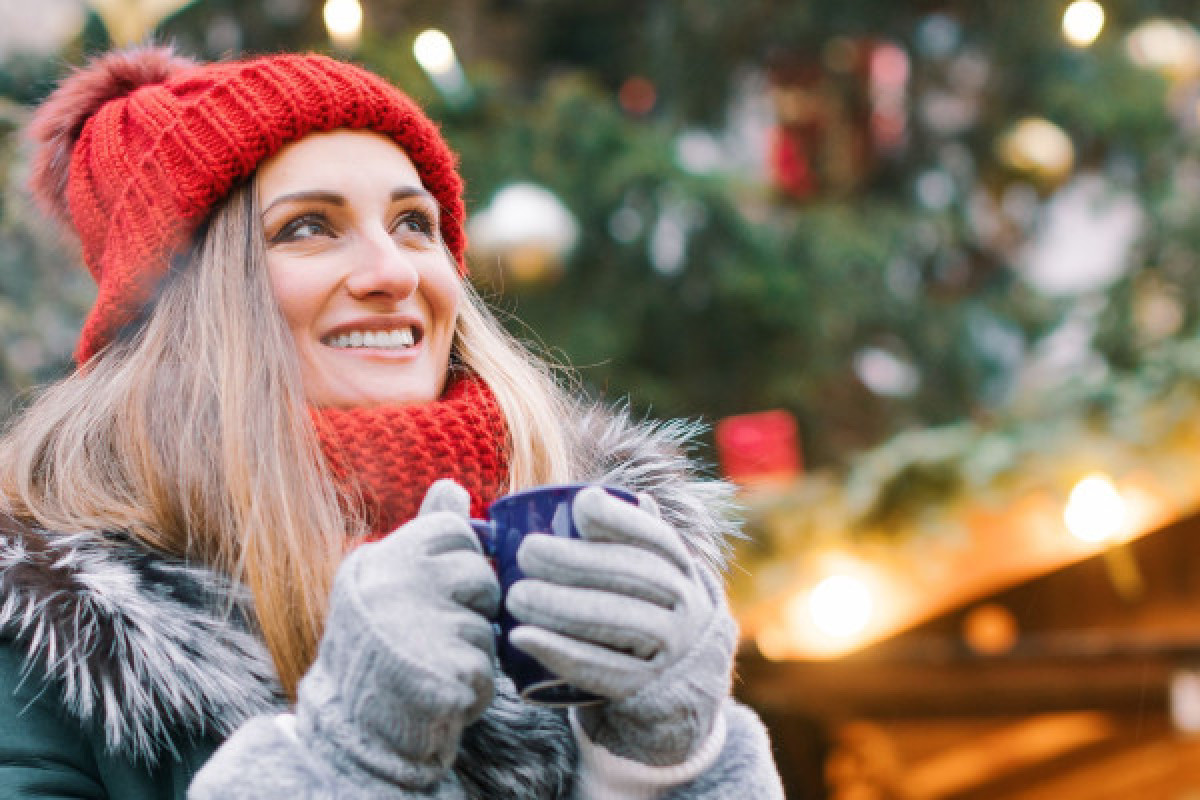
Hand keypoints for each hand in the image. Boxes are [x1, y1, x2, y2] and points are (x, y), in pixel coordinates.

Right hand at [294, 479, 500, 788]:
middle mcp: (401, 584)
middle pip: (480, 576)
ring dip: (471, 647)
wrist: (351, 722)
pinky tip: (440, 687)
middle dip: (471, 606)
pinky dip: (472, 684)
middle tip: (431, 629)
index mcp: (386, 556)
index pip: (456, 531)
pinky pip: (488, 667)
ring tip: (431, 659)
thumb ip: (426, 532)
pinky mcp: (450, 671)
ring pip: (487, 624)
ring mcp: (424, 627)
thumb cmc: (377, 640)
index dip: (458, 561)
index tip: (433, 587)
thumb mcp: (390, 577)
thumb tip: (452, 485)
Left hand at [506, 487, 735, 765]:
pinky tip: (522, 637)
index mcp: (680, 568)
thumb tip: (589, 496)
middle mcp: (685, 605)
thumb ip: (627, 538)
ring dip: (562, 606)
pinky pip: (603, 670)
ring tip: (515, 595)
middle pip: (633, 576)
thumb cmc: (645, 613)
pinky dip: (559, 652)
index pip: (656, 537)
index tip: (580, 507)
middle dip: (576, 560)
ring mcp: (671, 648)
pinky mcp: (646, 688)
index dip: (621, 519)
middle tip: (527, 551)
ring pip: (618, 622)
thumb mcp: (650, 576)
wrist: (677, 686)